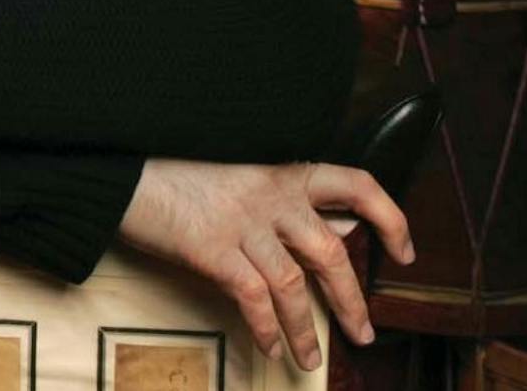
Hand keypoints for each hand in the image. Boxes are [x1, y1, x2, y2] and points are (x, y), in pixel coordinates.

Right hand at [117, 159, 412, 369]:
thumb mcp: (240, 173)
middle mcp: (270, 193)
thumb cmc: (177, 169)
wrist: (122, 168)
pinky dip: (267, 327)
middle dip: (352, 300)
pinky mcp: (212, 247)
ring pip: (294, 284)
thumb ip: (287, 198)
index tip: (404, 250)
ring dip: (307, 328)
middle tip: (364, 333)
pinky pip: (253, 297)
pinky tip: (271, 347)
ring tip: (311, 359)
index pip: (356, 185)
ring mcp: (242, 221)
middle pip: (331, 252)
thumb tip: (339, 226)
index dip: (390, 217)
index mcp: (282, 169)